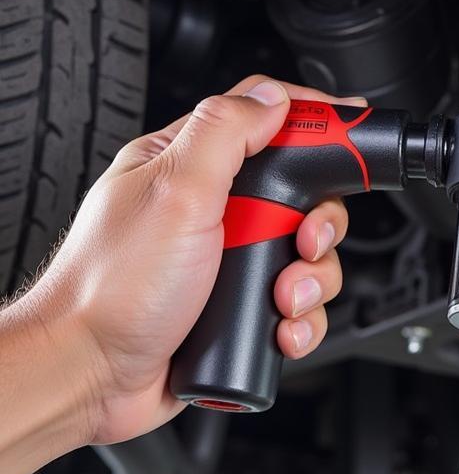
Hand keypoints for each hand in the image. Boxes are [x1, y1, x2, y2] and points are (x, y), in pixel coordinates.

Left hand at [17, 75, 357, 445]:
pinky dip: (302, 321)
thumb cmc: (111, 289)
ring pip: (309, 257)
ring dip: (311, 283)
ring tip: (281, 300)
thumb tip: (272, 98)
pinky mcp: (241, 308)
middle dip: (320, 226)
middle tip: (304, 243)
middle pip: (304, 196)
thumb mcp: (175, 192)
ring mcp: (229, 262)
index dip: (317, 124)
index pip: (267, 121)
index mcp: (191, 165)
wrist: (91, 375)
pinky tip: (281, 330)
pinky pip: (299, 307)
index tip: (353, 138)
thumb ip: (225, 133)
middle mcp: (213, 211)